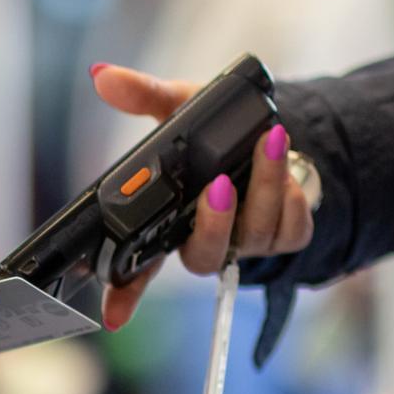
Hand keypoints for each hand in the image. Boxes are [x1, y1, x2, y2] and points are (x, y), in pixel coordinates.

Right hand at [90, 64, 314, 328]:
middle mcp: (206, 238)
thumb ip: (142, 95)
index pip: (139, 267)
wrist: (272, 133)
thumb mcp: (178, 106)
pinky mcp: (286, 235)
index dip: (125, 295)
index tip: (113, 317)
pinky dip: (290, 193)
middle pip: (203, 257)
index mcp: (169, 221)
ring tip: (267, 142)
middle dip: (214, 224)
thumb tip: (103, 76)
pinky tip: (285, 161)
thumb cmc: (214, 132)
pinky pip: (289, 228)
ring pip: (252, 236)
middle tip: (219, 185)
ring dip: (263, 189)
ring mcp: (246, 242)